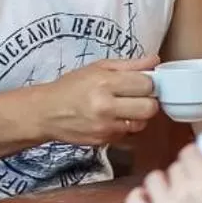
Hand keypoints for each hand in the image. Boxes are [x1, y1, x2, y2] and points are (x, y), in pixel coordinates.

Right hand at [36, 58, 157, 145]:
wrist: (46, 112)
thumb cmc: (71, 86)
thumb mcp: (98, 67)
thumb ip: (129, 65)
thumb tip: (155, 60)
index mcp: (105, 82)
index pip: (147, 85)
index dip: (148, 83)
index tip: (141, 82)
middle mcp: (106, 106)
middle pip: (150, 108)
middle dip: (148, 101)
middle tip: (138, 96)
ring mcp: (105, 127)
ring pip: (142, 124)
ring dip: (138, 115)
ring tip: (125, 107)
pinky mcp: (104, 141)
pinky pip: (128, 134)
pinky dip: (125, 126)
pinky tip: (114, 118)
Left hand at [126, 138, 201, 202]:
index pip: (190, 152)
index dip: (194, 161)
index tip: (197, 173)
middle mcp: (185, 190)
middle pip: (174, 166)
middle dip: (181, 177)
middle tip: (190, 196)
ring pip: (154, 179)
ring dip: (162, 186)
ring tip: (171, 202)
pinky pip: (134, 199)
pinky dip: (139, 198)